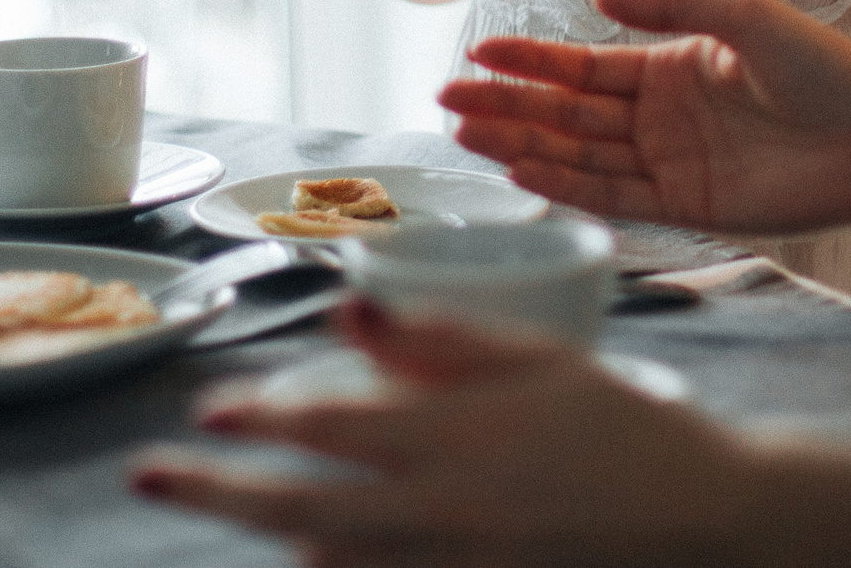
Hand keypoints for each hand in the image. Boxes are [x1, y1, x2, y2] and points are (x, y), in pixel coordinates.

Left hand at [132, 299, 767, 566]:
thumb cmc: (620, 424)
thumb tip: (343, 307)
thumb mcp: (537, 359)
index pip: (330, 427)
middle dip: (216, 491)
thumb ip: (437, 338)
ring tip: (235, 507)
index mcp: (462, 437)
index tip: (210, 406)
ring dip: (272, 535)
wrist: (702, 522)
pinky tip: (310, 557)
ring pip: (332, 564)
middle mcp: (447, 513)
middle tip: (147, 474)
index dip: (259, 415)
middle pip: (301, 510)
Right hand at [439, 0, 850, 234]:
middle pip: (566, 113)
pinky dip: (567, 184)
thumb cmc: (827, 69)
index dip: (529, 60)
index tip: (477, 53)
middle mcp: (661, 117)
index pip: (582, 65)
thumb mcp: (746, 15)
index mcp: (671, 67)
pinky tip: (522, 168)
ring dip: (521, 143)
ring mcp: (670, 163)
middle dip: (506, 106)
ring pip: (579, 154)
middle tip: (445, 100)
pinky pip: (614, 196)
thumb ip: (669, 3)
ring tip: (464, 135)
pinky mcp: (687, 208)